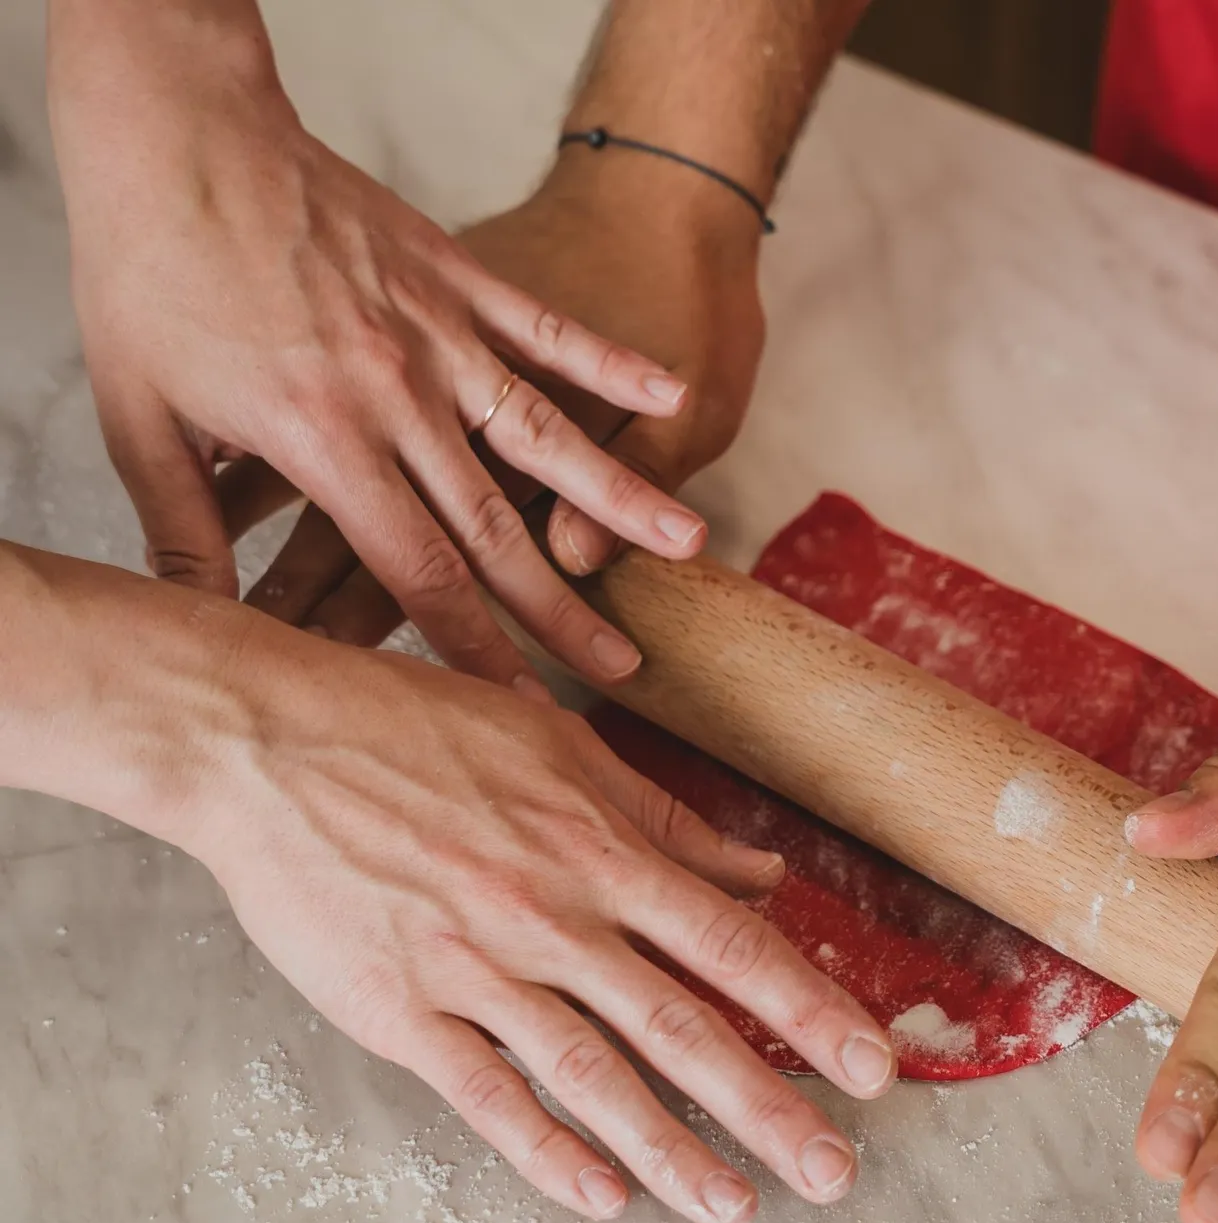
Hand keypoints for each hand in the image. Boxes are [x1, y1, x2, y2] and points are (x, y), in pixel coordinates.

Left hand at [50, 4, 710, 694]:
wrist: (176, 129)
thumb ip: (183, 529)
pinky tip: (672, 393)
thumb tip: (202, 624)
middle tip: (618, 669)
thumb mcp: (137, 415)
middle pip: (497, 526)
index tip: (514, 705)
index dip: (469, 648)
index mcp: (323, 439)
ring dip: (618, 499)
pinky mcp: (459, 275)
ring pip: (545, 436)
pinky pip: (549, 329)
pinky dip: (612, 363)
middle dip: (559, 611)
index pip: (414, 572)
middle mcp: (398, 396)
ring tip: (688, 545)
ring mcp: (439, 333)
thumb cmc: (149, 270)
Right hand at [173, 620, 896, 1222]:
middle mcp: (553, 915)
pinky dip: (543, 1147)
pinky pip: (483, 1091)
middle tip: (833, 1170)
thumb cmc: (418, 730)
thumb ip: (665, 821)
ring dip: (672, 1148)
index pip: (729, 943)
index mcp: (599, 849)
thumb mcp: (561, 749)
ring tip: (736, 1208)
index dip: (808, 1008)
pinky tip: (600, 1195)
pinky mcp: (400, 1008)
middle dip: (767, 1103)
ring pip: (593, 1071)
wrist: (270, 738)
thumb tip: (759, 874)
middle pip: (681, 1024)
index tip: (871, 1065)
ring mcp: (476, 966)